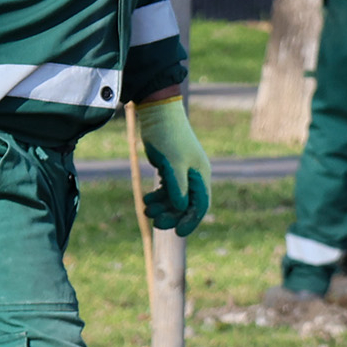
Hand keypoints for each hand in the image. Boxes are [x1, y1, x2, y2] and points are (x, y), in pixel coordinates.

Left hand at [135, 96, 210, 236]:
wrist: (158, 113)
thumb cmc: (168, 137)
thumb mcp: (173, 163)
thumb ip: (177, 187)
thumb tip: (181, 209)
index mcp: (200, 174)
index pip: (201, 204)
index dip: (191, 220)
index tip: (178, 233)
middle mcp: (194, 175)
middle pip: (186, 204)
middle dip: (171, 215)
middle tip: (155, 222)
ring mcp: (182, 172)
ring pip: (175, 199)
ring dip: (161, 207)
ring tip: (145, 209)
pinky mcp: (170, 168)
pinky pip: (166, 190)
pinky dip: (157, 197)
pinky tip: (145, 200)